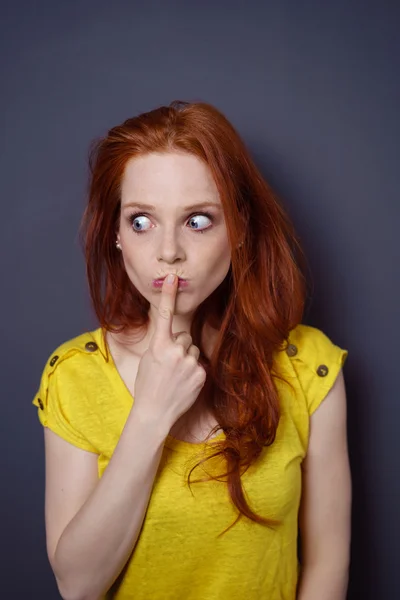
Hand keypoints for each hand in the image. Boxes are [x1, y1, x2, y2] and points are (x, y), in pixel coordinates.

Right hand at [133, 274, 206, 428]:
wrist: (154, 412)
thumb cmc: (148, 384)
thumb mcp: (148, 359)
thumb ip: (161, 344)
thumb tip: (175, 337)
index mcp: (158, 345)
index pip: (165, 314)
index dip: (169, 295)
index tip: (173, 278)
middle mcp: (175, 350)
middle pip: (184, 336)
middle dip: (178, 346)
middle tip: (168, 365)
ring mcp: (190, 362)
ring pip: (192, 349)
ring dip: (186, 358)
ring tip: (175, 375)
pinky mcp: (201, 373)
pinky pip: (199, 363)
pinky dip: (193, 370)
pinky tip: (183, 382)